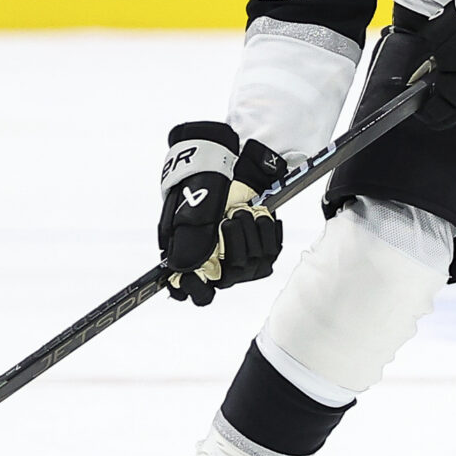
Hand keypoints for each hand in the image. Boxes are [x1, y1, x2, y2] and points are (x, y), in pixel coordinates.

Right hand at [157, 121, 285, 305]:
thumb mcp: (189, 211)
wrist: (229, 163)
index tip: (199, 276)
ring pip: (253, 264)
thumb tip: (183, 270)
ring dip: (249, 232)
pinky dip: (268, 230)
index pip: (195, 293)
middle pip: (231, 277)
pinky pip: (272, 250)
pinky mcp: (262, 244)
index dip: (197, 290)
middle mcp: (217, 260)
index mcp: (192, 257)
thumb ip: (187, 242)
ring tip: (242, 210)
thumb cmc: (202, 184)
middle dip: (232, 245)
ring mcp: (241, 254)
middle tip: (228, 218)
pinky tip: (259, 215)